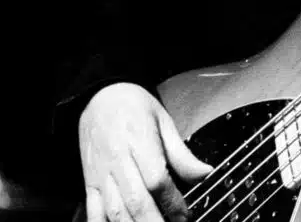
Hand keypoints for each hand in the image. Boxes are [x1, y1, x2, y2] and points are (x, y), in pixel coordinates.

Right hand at [79, 83, 212, 221]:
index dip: (172, 201)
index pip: (157, 179)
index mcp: (140, 142)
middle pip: (136, 200)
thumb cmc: (134, 107)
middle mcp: (119, 161)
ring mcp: (101, 175)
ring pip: (114, 211)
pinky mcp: (89, 183)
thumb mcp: (163, 121)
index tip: (185, 215)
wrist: (99, 97)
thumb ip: (182, 153)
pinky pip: (93, 212)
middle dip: (154, 221)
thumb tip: (205, 173)